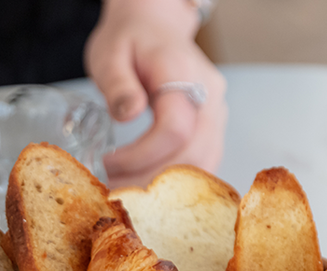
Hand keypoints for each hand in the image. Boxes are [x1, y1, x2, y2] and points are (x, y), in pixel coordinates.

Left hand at [84, 0, 227, 187]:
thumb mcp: (110, 53)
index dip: (141, 155)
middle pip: (193, 154)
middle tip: (114, 186)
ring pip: (204, 165)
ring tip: (128, 189)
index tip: (109, 162)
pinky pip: (204, 162)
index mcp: (182, 72)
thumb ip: (118, 84)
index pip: (174, 129)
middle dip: (150, 179)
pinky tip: (148, 184)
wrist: (155, 25)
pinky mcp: (214, 126)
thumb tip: (128, 115)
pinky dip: (178, 182)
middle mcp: (209, 95)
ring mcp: (217, 112)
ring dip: (165, 188)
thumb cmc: (131, 38)